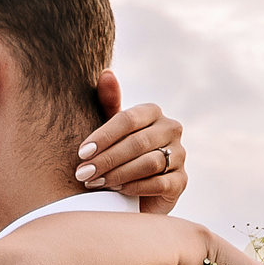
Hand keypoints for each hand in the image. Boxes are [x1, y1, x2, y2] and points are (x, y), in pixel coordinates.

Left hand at [76, 72, 184, 214]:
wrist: (136, 191)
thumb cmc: (119, 154)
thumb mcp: (111, 130)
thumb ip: (108, 104)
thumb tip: (106, 73)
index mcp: (153, 112)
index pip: (128, 119)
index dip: (103, 136)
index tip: (82, 153)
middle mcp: (171, 129)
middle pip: (138, 142)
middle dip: (107, 159)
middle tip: (83, 173)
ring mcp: (180, 155)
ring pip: (149, 163)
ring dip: (118, 174)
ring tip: (95, 183)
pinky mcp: (181, 181)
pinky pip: (158, 183)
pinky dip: (135, 187)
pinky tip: (117, 192)